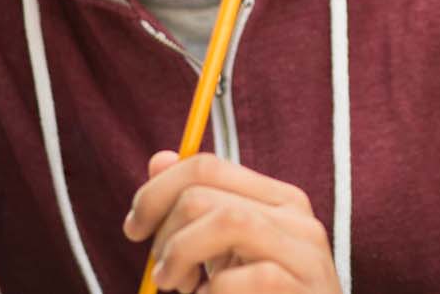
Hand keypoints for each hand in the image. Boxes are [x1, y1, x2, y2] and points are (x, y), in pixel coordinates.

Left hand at [123, 151, 341, 293]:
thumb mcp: (224, 251)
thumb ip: (196, 207)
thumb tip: (159, 159)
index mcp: (278, 198)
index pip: (205, 166)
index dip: (156, 192)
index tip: (134, 228)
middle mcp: (296, 216)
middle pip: (204, 195)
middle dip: (165, 235)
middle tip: (163, 275)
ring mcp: (305, 253)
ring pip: (226, 221)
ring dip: (183, 256)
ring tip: (177, 287)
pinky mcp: (302, 289)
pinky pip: (242, 277)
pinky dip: (211, 293)